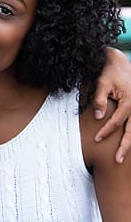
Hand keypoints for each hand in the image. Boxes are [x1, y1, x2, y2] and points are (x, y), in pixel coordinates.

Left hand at [93, 47, 130, 162]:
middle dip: (125, 147)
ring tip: (123, 158)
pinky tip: (127, 145)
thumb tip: (98, 117)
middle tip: (117, 160)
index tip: (96, 140)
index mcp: (129, 102)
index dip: (106, 132)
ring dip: (130, 144)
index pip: (117, 122)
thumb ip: (99, 100)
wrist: (119, 63)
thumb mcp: (101, 83)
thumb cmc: (109, 73)